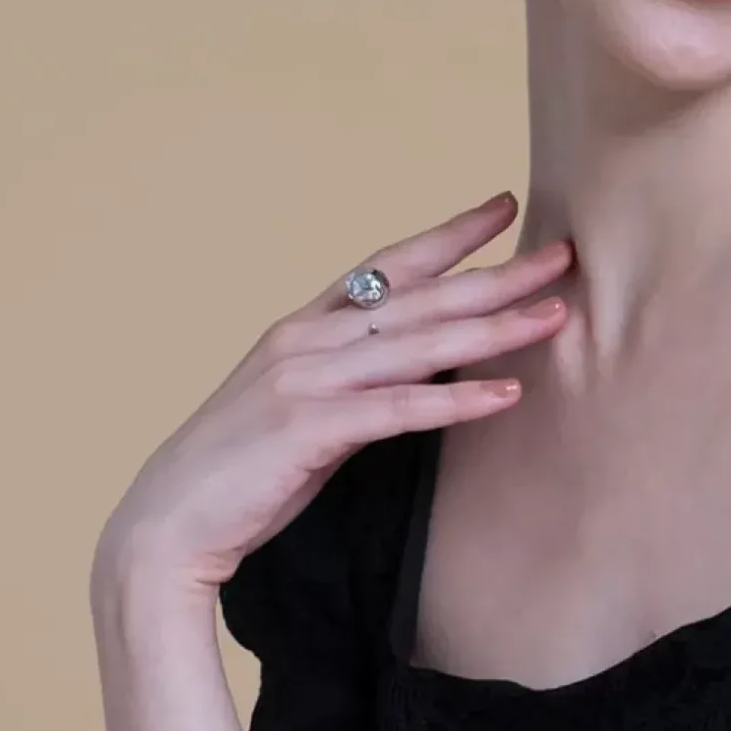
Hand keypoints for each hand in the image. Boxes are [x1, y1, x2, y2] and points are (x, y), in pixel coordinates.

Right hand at [94, 189, 574, 595]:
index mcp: (303, 329)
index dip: (447, 236)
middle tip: (562, 255)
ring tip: (554, 315)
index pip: (387, 266)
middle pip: (419, 299)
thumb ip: (353, 381)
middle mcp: (306, 342)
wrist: (167, 523)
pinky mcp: (309, 429)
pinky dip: (457, 402)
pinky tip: (507, 395)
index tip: (502, 207)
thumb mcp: (302, 409)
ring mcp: (305, 381)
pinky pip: (399, 410)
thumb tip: (420, 372)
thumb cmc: (240, 474)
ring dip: (492, 330)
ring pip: (417, 347)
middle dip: (495, 276)